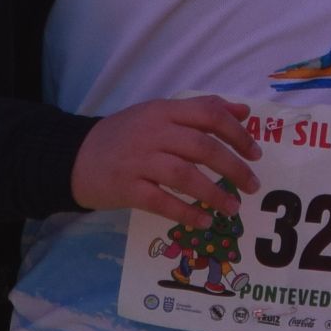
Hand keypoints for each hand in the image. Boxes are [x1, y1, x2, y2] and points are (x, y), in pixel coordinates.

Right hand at [71, 96, 260, 227]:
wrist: (74, 156)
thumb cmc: (124, 135)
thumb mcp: (159, 113)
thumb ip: (200, 109)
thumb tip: (243, 110)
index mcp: (164, 111)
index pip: (209, 114)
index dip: (238, 133)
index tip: (256, 153)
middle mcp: (153, 133)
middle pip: (202, 147)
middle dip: (234, 167)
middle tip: (252, 185)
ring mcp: (138, 161)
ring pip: (185, 176)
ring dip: (214, 194)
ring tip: (233, 208)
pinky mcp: (127, 188)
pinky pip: (162, 202)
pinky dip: (186, 213)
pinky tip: (204, 221)